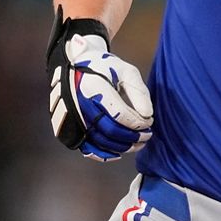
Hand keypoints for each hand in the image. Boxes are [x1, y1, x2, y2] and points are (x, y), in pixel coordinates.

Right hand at [47, 9, 152, 160]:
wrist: (78, 66)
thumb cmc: (107, 68)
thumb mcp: (126, 71)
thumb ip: (139, 92)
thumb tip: (148, 116)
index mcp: (94, 87)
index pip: (119, 113)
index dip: (137, 122)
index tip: (150, 122)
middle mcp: (80, 104)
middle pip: (110, 129)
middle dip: (132, 136)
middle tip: (148, 135)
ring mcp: (73, 117)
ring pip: (100, 141)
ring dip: (122, 147)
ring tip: (139, 143)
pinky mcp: (70, 128)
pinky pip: (87, 148)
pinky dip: (104, 154)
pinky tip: (120, 152)